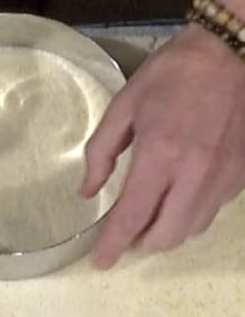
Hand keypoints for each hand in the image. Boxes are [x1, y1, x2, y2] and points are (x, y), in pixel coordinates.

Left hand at [81, 24, 244, 268]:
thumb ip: (101, 153)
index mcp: (160, 154)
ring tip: (148, 220)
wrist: (229, 53)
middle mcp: (194, 174)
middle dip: (140, 244)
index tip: (100, 263)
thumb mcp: (123, 107)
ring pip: (191, 230)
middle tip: (123, 234)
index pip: (132, 216)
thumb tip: (87, 192)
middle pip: (165, 236)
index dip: (113, 245)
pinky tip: (176, 201)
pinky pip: (210, 213)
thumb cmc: (169, 76)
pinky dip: (188, 218)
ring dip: (164, 234)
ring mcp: (223, 178)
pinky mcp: (240, 175)